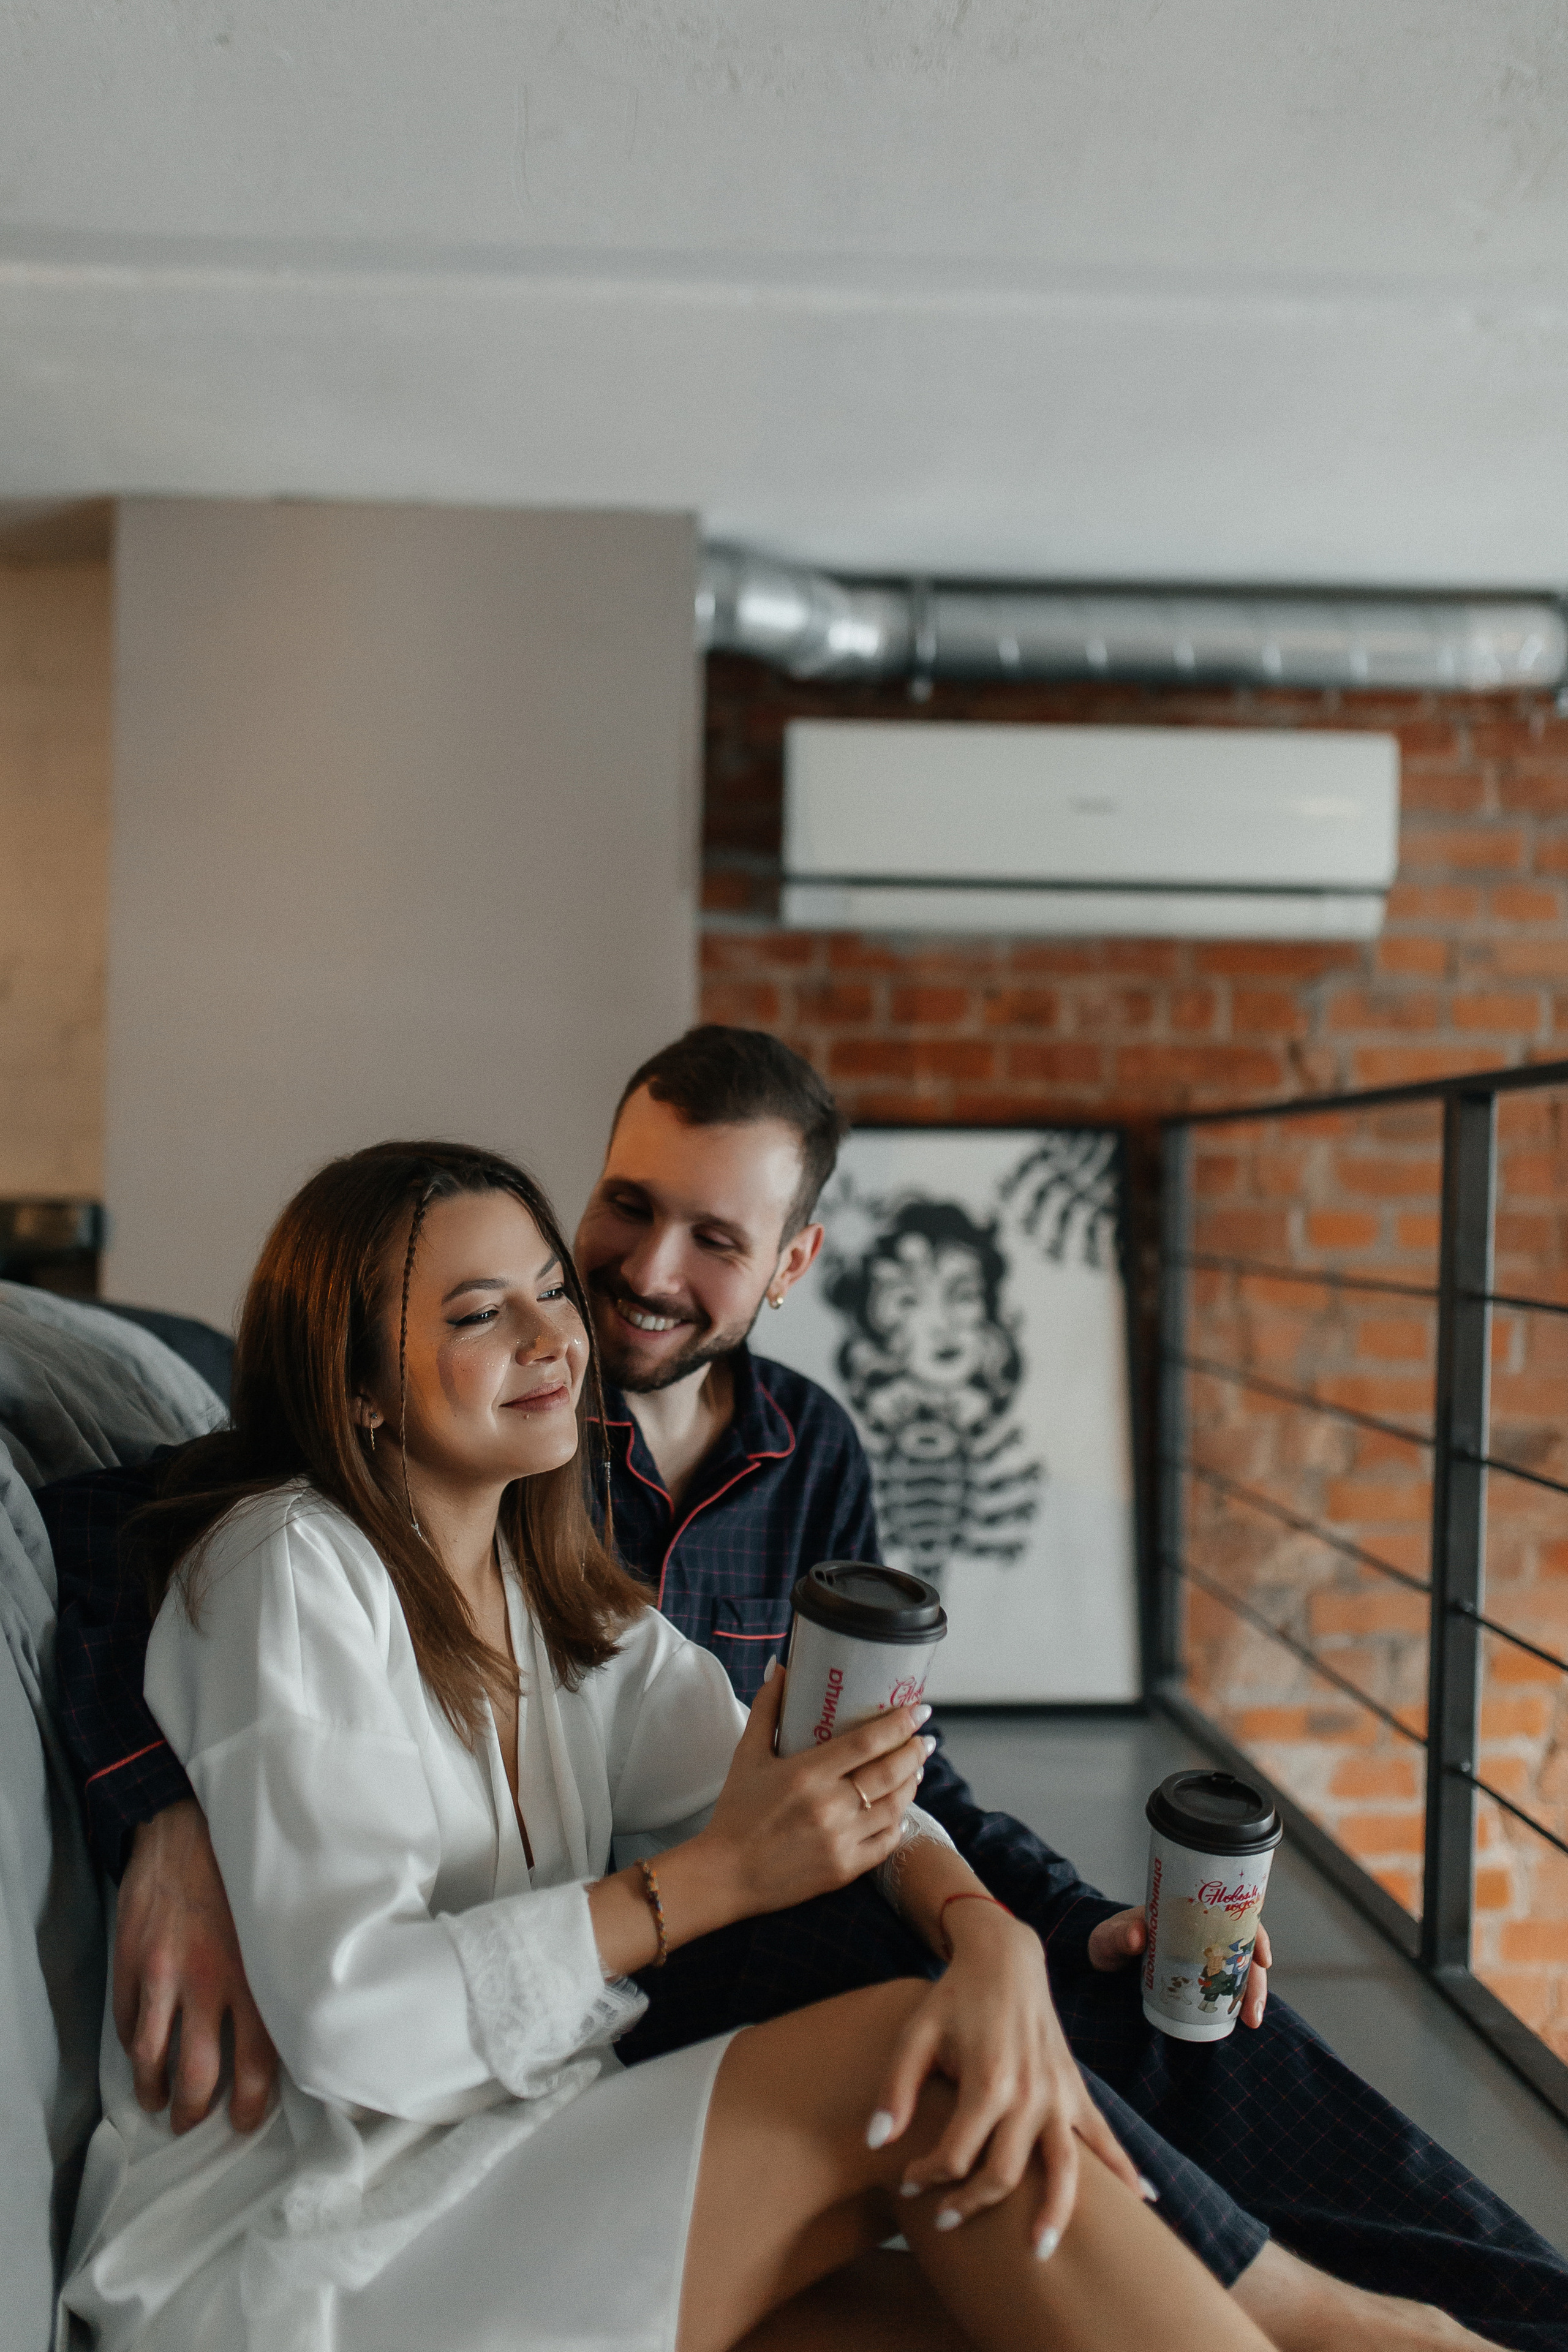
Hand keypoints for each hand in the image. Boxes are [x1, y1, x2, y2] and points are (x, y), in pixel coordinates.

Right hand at [114, 1800, 277, 2132]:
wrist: (187, 1831)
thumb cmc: (241, 1879)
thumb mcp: (275, 1927)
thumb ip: (277, 1978)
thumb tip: (296, 2029)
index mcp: (252, 1975)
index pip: (257, 2063)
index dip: (251, 2105)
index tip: (245, 2121)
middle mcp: (206, 1982)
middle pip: (196, 2076)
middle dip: (193, 2111)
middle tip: (192, 2121)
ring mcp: (162, 1974)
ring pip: (150, 2059)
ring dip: (153, 2089)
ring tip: (159, 2100)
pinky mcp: (130, 1963)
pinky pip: (125, 2023)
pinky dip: (131, 2047)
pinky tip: (140, 2054)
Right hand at [695, 1666, 929, 1919]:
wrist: (726, 1874)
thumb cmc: (736, 1811)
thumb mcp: (747, 1754)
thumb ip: (767, 1709)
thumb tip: (780, 1669)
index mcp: (807, 1774)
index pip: (867, 1742)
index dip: (900, 1724)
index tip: (920, 1710)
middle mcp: (830, 1806)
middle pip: (889, 1772)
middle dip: (914, 1751)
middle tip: (924, 1738)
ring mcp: (841, 1840)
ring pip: (894, 1807)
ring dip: (911, 1784)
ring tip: (915, 1768)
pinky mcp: (845, 1869)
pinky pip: (886, 1842)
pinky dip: (899, 1823)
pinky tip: (900, 1810)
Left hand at [871, 1902, 1144, 2254]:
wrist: (1006, 1957)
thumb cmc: (955, 1997)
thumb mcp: (915, 2032)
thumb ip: (895, 2088)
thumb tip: (876, 2144)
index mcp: (988, 2081)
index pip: (955, 2155)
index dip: (926, 2176)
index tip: (908, 2182)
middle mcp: (1030, 2094)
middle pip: (1004, 2174)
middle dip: (971, 2204)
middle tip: (946, 2220)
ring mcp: (1059, 2093)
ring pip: (1066, 2169)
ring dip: (1055, 2214)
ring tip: (1040, 2253)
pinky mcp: (1076, 2089)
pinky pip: (1105, 2137)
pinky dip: (1125, 2170)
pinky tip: (1143, 2202)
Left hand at [1088, 1905, 1272, 2029]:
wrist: (1099, 1955)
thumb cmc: (1107, 1938)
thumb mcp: (1110, 1935)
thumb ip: (1120, 1935)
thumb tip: (1138, 1936)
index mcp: (1186, 1912)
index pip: (1231, 1914)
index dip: (1253, 1933)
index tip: (1263, 1959)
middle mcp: (1199, 1932)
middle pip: (1241, 1948)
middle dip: (1255, 1978)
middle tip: (1255, 2011)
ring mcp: (1198, 1956)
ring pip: (1237, 1970)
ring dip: (1250, 1994)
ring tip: (1252, 2020)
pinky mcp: (1194, 1977)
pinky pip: (1223, 1985)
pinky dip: (1235, 2000)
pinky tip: (1240, 2019)